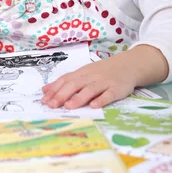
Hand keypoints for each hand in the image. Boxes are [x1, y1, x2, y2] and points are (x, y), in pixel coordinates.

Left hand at [41, 45, 168, 109]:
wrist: (127, 65)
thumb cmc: (101, 71)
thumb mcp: (83, 74)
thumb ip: (65, 82)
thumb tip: (45, 90)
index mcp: (81, 73)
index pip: (65, 80)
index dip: (55, 89)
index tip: (44, 100)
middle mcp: (91, 77)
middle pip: (75, 84)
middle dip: (62, 95)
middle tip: (52, 105)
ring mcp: (104, 82)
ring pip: (90, 89)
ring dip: (79, 98)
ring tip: (69, 106)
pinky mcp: (117, 88)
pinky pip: (109, 94)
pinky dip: (101, 100)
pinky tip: (94, 106)